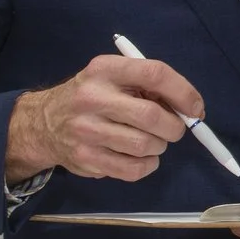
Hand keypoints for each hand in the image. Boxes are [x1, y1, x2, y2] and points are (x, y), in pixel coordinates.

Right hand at [6, 54, 198, 182]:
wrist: (43, 123)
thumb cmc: (91, 97)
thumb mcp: (112, 78)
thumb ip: (147, 86)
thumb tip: (188, 108)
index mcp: (104, 69)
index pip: (154, 74)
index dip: (183, 92)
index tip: (196, 108)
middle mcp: (92, 98)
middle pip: (152, 116)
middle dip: (174, 127)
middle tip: (173, 129)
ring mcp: (86, 130)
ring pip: (145, 145)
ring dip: (158, 146)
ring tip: (149, 141)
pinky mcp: (86, 158)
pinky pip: (134, 169)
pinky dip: (147, 165)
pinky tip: (140, 156)